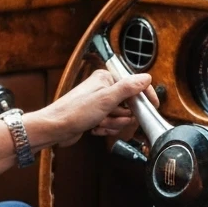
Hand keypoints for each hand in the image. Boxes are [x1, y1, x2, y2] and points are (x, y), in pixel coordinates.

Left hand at [33, 69, 158, 148]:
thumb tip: (146, 78)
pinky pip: (111, 123)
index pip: (135, 85)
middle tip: (111, 116)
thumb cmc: (74, 112)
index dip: (144, 97)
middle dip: (122, 115)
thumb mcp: (106, 99)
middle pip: (129, 104)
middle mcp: (103, 88)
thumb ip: (128, 88)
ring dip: (113, 123)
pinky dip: (106, 128)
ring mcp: (100, 103)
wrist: (55, 128)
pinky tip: (95, 128)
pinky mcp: (96, 116)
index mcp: (106, 78)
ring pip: (121, 116)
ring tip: (100, 123)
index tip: (152, 107)